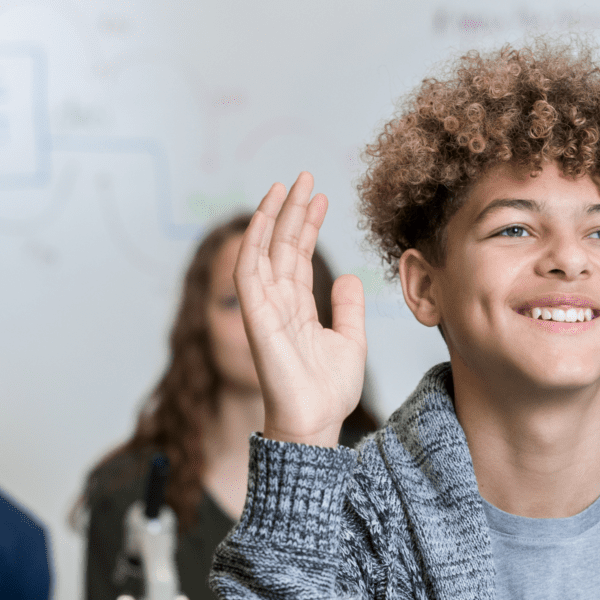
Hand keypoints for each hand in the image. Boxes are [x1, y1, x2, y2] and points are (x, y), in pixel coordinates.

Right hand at [235, 172, 365, 446]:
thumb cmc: (329, 391)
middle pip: (282, 246)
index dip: (308, 226)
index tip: (321, 197)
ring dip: (273, 216)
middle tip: (305, 177)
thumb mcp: (350, 340)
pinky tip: (267, 214)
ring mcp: (264, 309)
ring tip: (289, 184)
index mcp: (298, 308)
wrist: (317, 422)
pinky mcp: (256, 317)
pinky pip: (249, 271)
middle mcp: (278, 303)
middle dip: (293, 210)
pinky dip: (255, 241)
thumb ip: (348, 307)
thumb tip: (349, 277)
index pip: (299, 257)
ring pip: (264, 251)